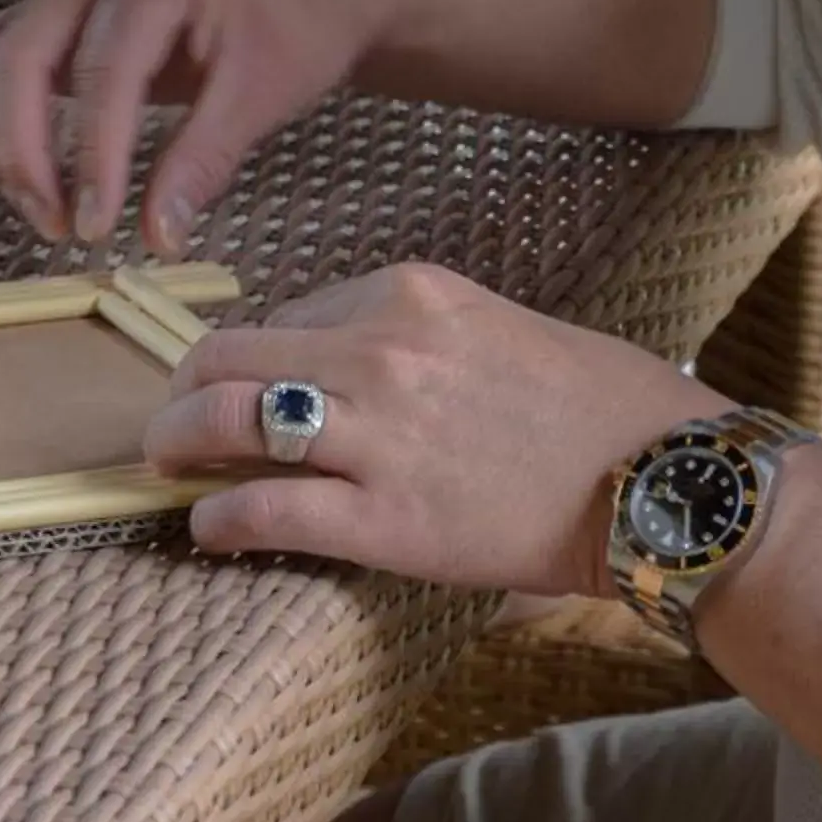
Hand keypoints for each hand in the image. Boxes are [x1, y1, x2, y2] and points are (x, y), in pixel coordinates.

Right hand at [0, 0, 373, 249]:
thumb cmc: (299, 25)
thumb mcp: (264, 95)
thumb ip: (202, 163)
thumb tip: (156, 240)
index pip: (102, 69)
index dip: (90, 156)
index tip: (92, 227)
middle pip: (17, 56)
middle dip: (22, 152)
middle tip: (57, 228)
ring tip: (31, 205)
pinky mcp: (61, 6)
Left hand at [145, 261, 715, 588]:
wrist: (657, 479)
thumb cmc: (593, 405)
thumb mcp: (494, 324)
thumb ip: (414, 334)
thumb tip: (341, 361)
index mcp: (407, 292)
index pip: (289, 312)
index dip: (256, 355)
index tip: (244, 384)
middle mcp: (380, 349)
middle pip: (232, 354)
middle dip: (185, 389)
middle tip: (170, 421)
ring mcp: (378, 434)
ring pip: (228, 421)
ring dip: (177, 443)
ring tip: (165, 465)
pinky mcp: (384, 518)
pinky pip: (264, 510)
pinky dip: (217, 519)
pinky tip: (206, 528)